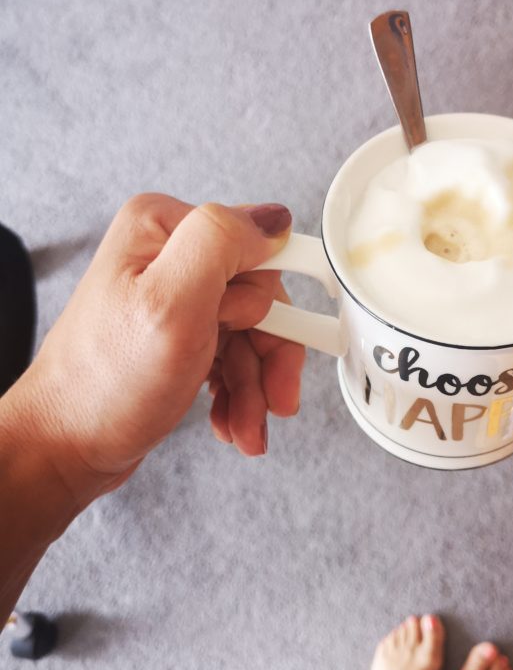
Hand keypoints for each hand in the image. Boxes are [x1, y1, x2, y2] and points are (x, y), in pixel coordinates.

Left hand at [10, 193, 304, 506]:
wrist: (67, 449)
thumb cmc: (105, 386)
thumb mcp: (171, 303)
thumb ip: (222, 244)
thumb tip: (273, 220)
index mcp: (163, 229)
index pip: (256, 251)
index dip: (272, 306)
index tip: (288, 344)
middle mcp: (166, 256)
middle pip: (258, 299)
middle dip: (267, 357)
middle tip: (271, 400)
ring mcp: (172, 298)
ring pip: (250, 335)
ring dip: (255, 386)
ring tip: (245, 426)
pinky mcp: (178, 335)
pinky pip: (232, 357)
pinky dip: (239, 394)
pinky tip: (230, 421)